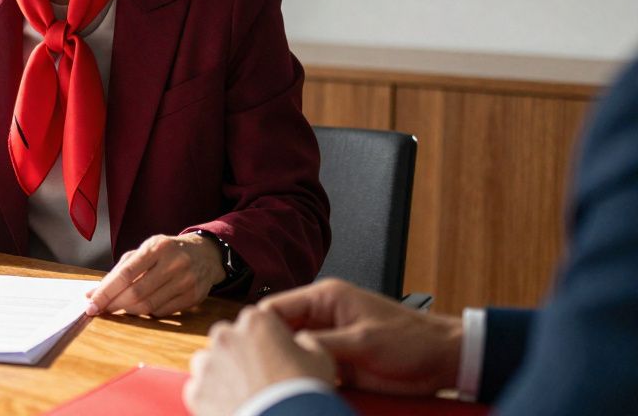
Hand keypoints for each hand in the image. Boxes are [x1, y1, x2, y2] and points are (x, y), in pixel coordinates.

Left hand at [84, 234, 226, 316]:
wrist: (206, 254)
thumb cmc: (167, 252)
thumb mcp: (145, 251)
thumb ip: (119, 271)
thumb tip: (92, 294)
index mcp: (157, 247)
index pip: (125, 274)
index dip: (106, 292)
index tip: (91, 304)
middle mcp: (173, 263)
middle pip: (136, 293)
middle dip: (114, 304)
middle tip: (101, 310)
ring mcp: (186, 280)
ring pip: (149, 306)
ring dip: (128, 311)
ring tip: (119, 308)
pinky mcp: (194, 296)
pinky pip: (162, 312)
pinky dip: (147, 313)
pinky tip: (141, 307)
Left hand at [185, 307, 334, 415]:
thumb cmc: (303, 392)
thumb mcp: (320, 359)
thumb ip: (307, 342)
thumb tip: (301, 341)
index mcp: (256, 321)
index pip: (257, 321)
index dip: (268, 340)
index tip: (277, 357)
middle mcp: (226, 335)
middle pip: (229, 339)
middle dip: (240, 354)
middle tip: (260, 378)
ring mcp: (208, 363)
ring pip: (208, 362)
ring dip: (221, 373)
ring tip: (243, 394)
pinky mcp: (197, 391)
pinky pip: (200, 390)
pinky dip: (212, 398)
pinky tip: (232, 408)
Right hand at [258, 278, 462, 395]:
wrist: (445, 360)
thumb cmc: (413, 341)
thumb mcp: (364, 342)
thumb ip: (324, 343)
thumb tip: (290, 348)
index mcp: (326, 298)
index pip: (277, 306)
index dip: (258, 326)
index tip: (244, 346)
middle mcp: (323, 316)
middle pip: (280, 329)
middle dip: (267, 347)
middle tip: (253, 369)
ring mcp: (329, 340)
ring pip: (292, 350)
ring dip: (284, 364)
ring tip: (270, 381)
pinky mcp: (338, 362)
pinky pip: (310, 367)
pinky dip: (301, 377)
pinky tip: (294, 389)